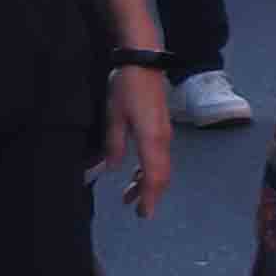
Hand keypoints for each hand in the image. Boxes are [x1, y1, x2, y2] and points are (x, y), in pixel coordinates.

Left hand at [100, 64, 171, 217]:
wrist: (143, 62)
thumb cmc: (127, 87)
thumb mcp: (113, 116)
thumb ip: (113, 144)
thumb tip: (112, 168)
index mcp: (151, 139)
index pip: (155, 176)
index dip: (150, 196)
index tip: (144, 213)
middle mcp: (162, 140)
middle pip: (161, 175)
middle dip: (149, 194)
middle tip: (136, 210)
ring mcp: (163, 134)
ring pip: (160, 166)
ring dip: (146, 182)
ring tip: (128, 195)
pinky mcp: (159, 127)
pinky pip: (157, 156)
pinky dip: (148, 169)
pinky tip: (133, 172)